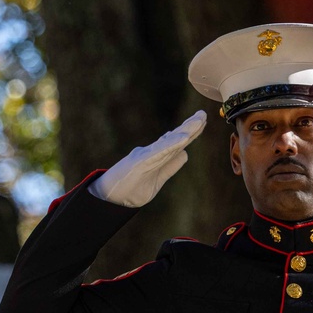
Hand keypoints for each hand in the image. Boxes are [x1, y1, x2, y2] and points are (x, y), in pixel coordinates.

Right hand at [91, 110, 206, 207]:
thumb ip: (171, 167)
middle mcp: (152, 153)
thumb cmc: (130, 189)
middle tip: (203, 114)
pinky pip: (158, 153)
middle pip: (175, 138)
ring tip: (198, 121)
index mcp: (158, 157)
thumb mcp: (158, 179)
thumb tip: (185, 154)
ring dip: (184, 131)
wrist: (110, 198)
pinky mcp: (140, 162)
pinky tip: (183, 139)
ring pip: (169, 142)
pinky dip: (171, 145)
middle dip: (190, 126)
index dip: (190, 132)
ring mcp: (146, 156)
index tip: (202, 120)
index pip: (178, 142)